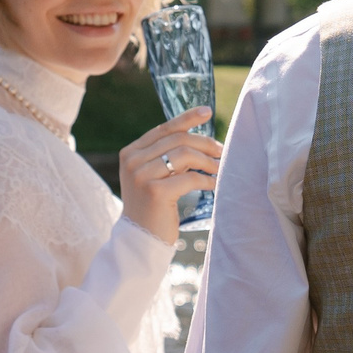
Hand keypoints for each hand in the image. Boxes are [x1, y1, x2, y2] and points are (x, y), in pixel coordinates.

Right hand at [118, 106, 217, 242]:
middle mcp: (132, 161)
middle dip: (205, 143)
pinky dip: (206, 180)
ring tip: (219, 169)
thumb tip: (200, 137)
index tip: (207, 111)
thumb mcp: (152, 176)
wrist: (139, 241)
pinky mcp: (155, 192)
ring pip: (185, 155)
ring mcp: (141, 176)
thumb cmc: (152, 208)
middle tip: (222, 151)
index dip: (187, 118)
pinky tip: (214, 185)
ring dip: (208, 161)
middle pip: (178, 140)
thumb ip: (165, 156)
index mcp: (130, 153)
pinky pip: (190, 177)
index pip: (163, 129)